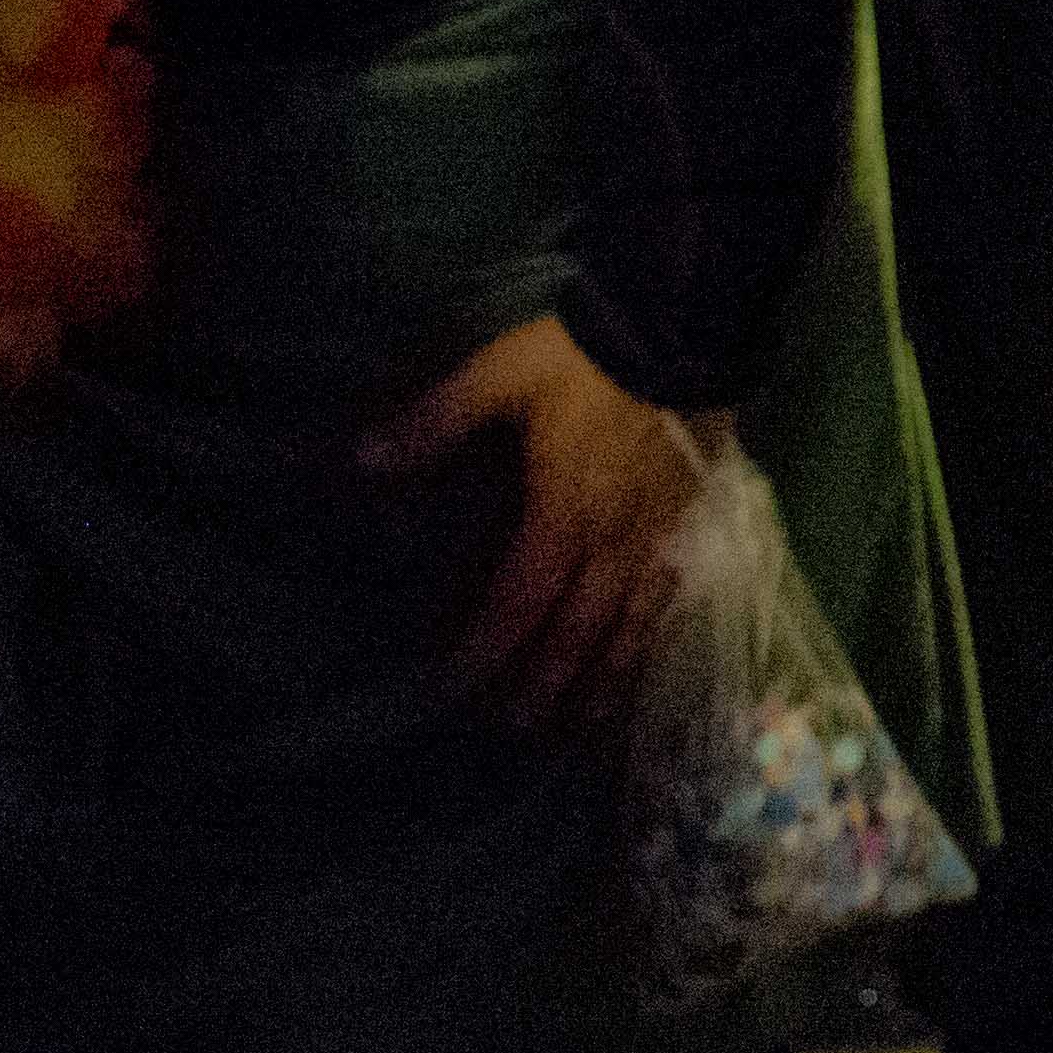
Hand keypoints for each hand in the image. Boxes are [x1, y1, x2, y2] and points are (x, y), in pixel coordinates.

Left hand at [367, 314, 708, 727]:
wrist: (682, 324)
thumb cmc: (586, 358)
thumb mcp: (500, 376)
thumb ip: (434, 421)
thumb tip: (361, 458)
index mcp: (561, 513)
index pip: (518, 602)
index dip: (485, 651)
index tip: (456, 690)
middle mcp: (610, 541)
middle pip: (575, 630)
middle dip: (544, 683)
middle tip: (516, 727)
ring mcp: (658, 535)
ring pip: (629, 624)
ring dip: (603, 678)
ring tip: (583, 723)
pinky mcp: (692, 519)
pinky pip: (671, 595)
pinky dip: (652, 636)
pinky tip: (645, 656)